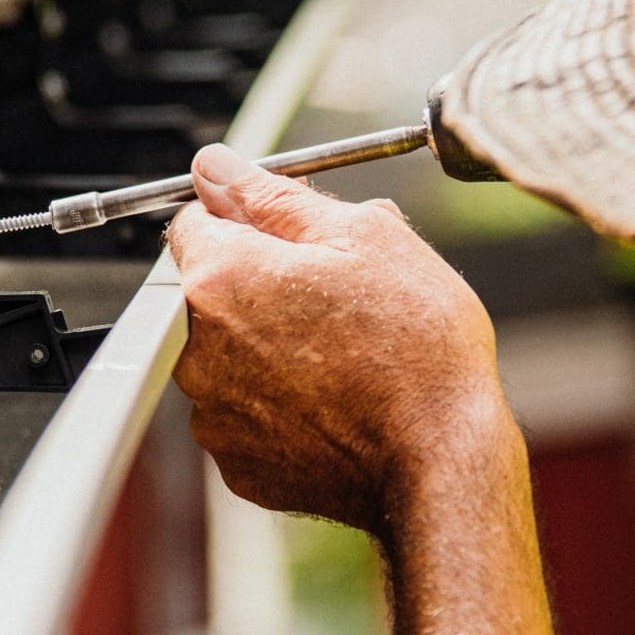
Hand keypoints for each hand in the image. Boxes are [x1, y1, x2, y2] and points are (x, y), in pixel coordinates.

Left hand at [166, 145, 512, 533]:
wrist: (441, 457)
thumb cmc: (415, 348)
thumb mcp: (364, 237)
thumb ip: (275, 196)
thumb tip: (217, 168)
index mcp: (221, 279)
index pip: (194, 221)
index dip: (246, 219)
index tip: (289, 238)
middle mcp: (198, 351)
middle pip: (211, 295)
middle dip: (263, 289)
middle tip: (337, 302)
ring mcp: (215, 417)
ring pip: (231, 360)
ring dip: (271, 351)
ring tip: (345, 360)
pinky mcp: (239, 466)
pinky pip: (250, 419)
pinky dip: (283, 409)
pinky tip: (338, 405)